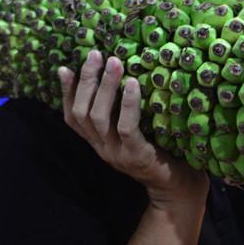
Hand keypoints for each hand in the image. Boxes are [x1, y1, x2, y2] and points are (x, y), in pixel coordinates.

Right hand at [59, 51, 207, 209]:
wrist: (178, 190)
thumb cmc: (161, 152)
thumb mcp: (135, 132)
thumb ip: (122, 114)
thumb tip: (122, 77)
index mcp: (98, 143)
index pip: (72, 118)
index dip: (66, 93)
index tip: (64, 68)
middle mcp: (102, 149)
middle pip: (82, 113)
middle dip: (87, 81)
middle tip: (95, 54)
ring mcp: (117, 154)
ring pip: (99, 118)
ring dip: (104, 87)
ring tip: (114, 62)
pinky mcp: (137, 156)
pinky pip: (126, 128)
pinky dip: (127, 104)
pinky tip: (132, 84)